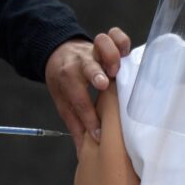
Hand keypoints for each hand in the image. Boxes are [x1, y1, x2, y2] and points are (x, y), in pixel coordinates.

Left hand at [45, 27, 130, 150]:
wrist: (58, 53)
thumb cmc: (64, 81)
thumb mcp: (63, 102)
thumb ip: (75, 124)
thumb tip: (83, 150)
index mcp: (67, 79)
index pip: (78, 99)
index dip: (89, 117)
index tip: (98, 133)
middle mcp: (81, 63)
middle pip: (88, 65)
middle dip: (95, 74)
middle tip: (104, 84)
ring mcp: (94, 51)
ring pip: (102, 43)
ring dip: (110, 54)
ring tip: (117, 69)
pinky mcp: (107, 43)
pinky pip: (115, 34)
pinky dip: (121, 40)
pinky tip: (126, 52)